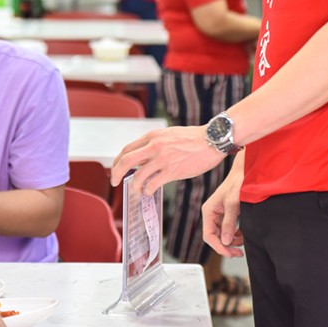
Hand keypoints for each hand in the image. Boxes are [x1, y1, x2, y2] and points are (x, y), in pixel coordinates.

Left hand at [110, 126, 224, 195]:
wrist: (212, 139)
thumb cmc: (193, 138)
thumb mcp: (169, 135)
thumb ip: (155, 144)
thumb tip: (143, 158)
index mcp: (153, 136)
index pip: (127, 150)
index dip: (118, 162)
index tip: (116, 170)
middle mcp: (155, 146)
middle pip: (126, 161)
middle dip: (116, 173)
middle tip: (115, 182)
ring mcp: (163, 159)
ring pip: (138, 176)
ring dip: (135, 186)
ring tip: (137, 190)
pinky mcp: (173, 170)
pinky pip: (153, 184)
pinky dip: (148, 190)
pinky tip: (150, 191)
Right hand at [202, 165, 244, 257]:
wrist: (245, 172)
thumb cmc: (237, 183)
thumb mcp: (233, 204)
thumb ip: (229, 223)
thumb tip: (226, 241)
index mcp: (209, 211)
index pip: (209, 235)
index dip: (219, 247)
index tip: (230, 254)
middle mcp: (212, 214)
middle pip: (215, 237)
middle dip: (227, 246)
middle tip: (239, 253)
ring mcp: (219, 215)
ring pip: (222, 235)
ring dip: (232, 241)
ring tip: (243, 241)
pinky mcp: (226, 215)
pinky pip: (228, 230)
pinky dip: (235, 235)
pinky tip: (243, 235)